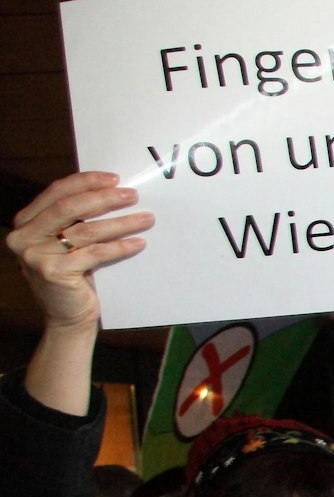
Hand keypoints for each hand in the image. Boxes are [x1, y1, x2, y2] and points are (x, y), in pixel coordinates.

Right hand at [6, 172, 150, 335]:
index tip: (114, 178)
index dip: (86, 182)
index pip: (56, 192)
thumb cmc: (73, 276)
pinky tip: (139, 243)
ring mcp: (36, 255)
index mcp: (26, 222)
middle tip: (132, 195)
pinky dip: (120, 247)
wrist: (67, 318)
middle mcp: (24, 236)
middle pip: (69, 207)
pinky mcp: (53, 272)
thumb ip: (73, 221)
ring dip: (121, 222)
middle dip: (104, 198)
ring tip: (146, 218)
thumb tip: (110, 191)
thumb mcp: (65, 244)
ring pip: (86, 230)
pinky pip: (95, 253)